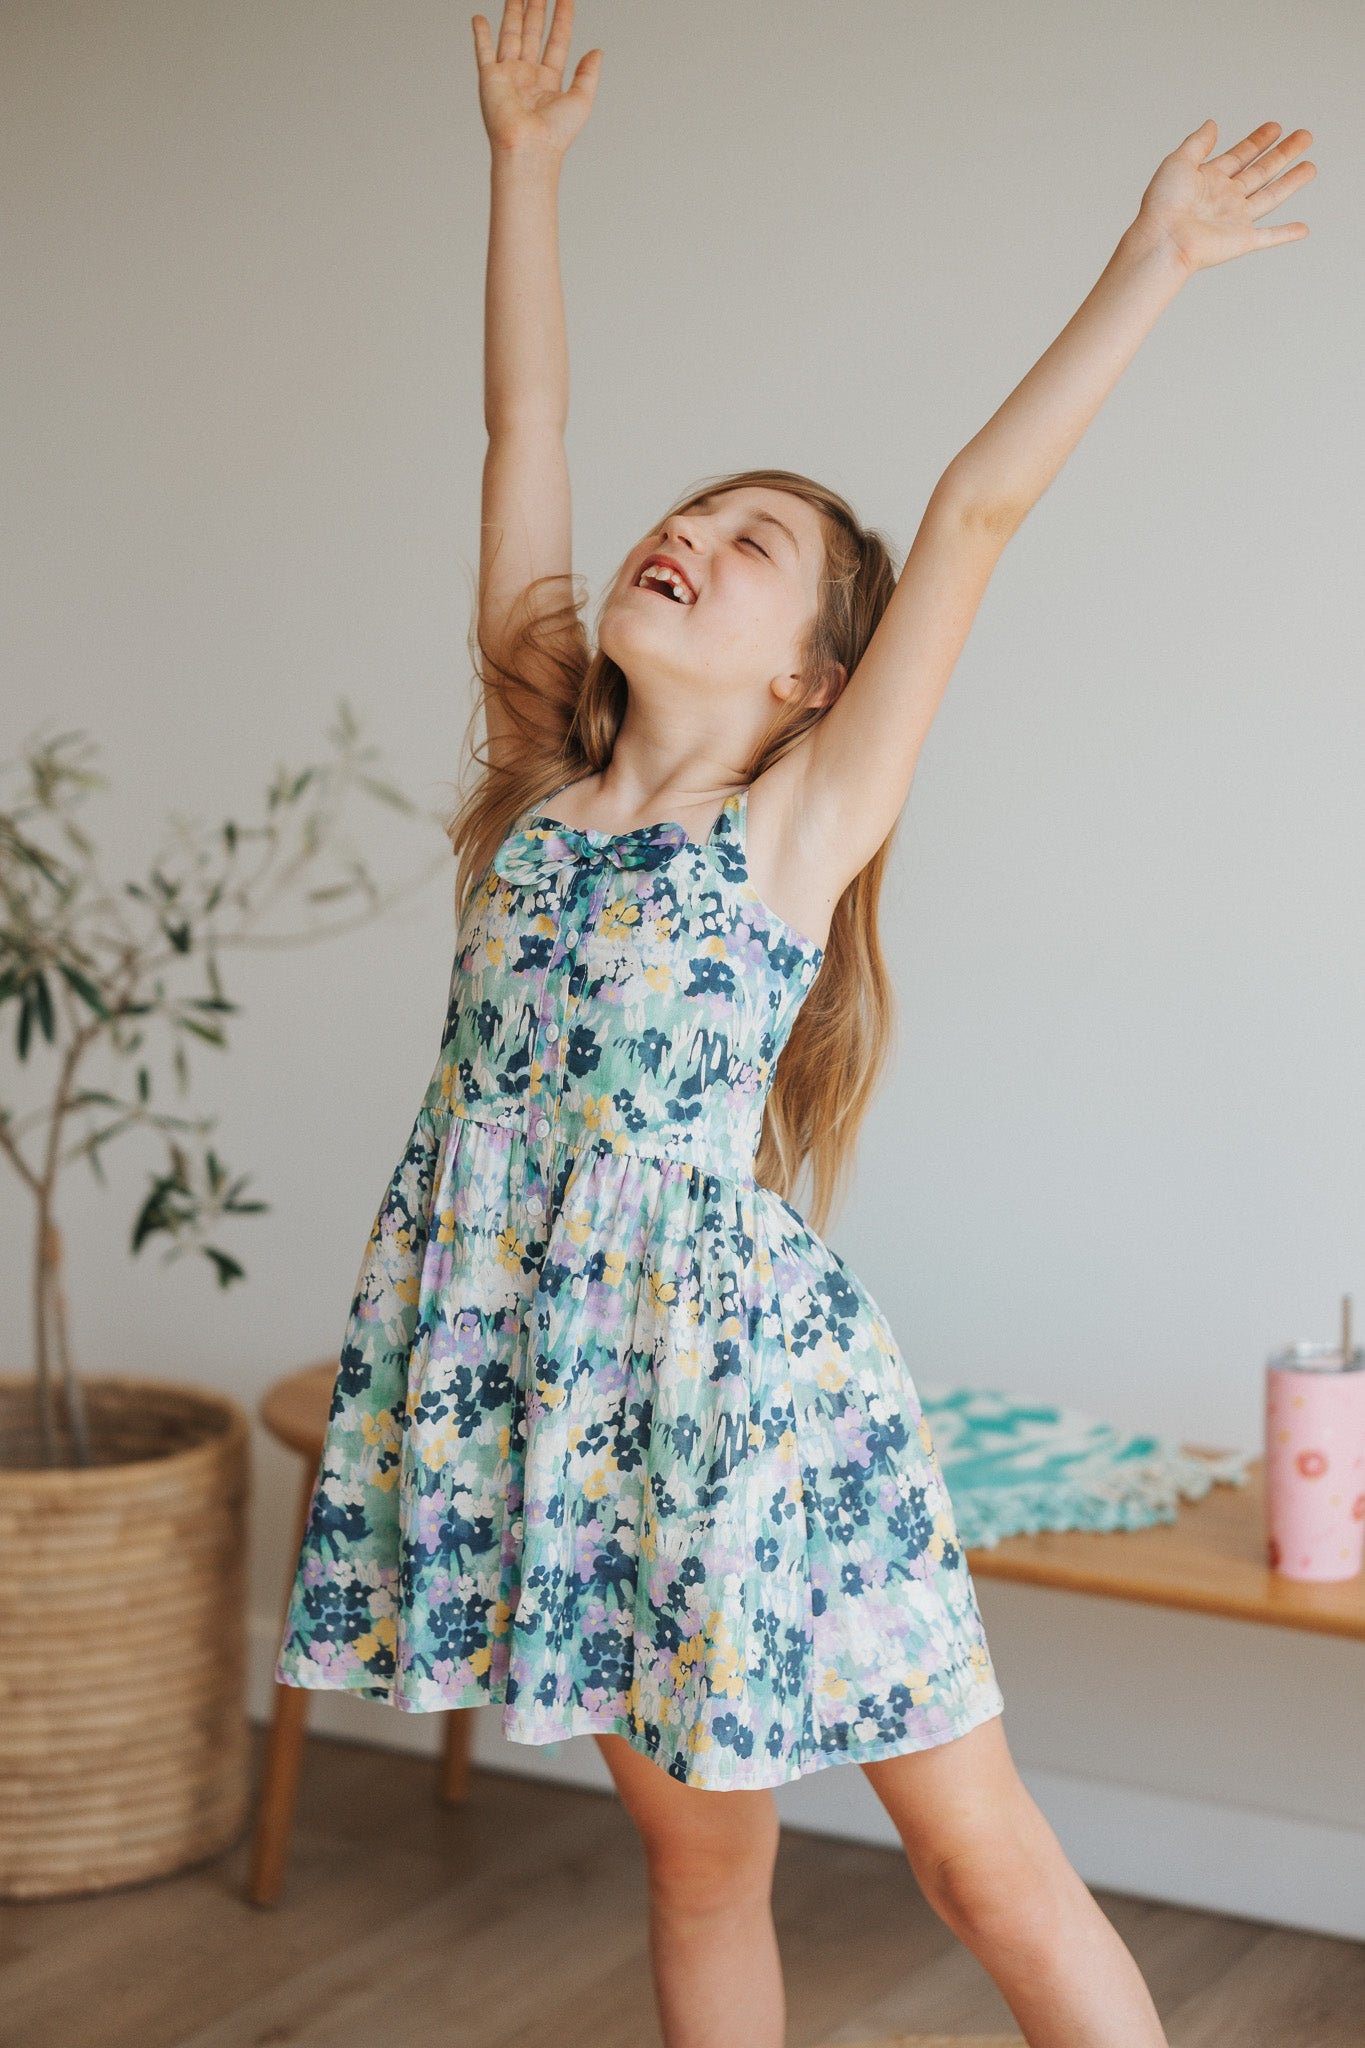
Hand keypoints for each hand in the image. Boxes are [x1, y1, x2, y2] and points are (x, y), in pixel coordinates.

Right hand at [472, 0, 601, 157]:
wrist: (529, 148)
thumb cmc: (554, 135)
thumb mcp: (581, 100)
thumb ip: (588, 74)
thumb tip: (597, 52)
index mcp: (549, 81)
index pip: (557, 40)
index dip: (562, 17)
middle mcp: (528, 75)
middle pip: (533, 32)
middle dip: (537, 7)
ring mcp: (508, 75)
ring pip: (512, 33)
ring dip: (513, 11)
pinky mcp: (490, 78)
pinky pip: (484, 50)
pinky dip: (481, 34)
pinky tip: (480, 19)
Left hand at [1133, 119, 1314, 274]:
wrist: (1164, 240)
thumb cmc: (1163, 205)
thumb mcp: (1178, 162)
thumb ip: (1197, 143)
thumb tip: (1212, 124)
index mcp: (1210, 180)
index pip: (1240, 155)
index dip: (1258, 140)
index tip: (1276, 127)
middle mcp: (1225, 199)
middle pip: (1261, 171)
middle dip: (1283, 153)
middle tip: (1304, 136)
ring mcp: (1235, 219)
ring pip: (1271, 197)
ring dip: (1292, 182)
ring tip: (1311, 166)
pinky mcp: (1241, 240)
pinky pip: (1269, 237)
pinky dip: (1286, 234)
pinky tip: (1303, 229)